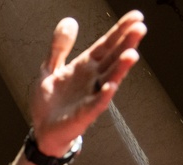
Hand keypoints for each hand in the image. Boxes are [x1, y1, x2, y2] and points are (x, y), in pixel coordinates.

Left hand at [31, 11, 146, 154]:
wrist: (42, 129)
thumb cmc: (50, 101)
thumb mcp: (49, 68)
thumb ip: (59, 47)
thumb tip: (70, 21)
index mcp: (85, 66)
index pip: (106, 45)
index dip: (119, 31)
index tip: (136, 16)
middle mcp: (93, 79)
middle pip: (113, 58)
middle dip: (126, 44)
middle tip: (140, 28)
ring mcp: (91, 96)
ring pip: (110, 79)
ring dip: (121, 68)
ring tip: (132, 54)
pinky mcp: (85, 114)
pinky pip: (96, 104)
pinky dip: (103, 95)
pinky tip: (110, 86)